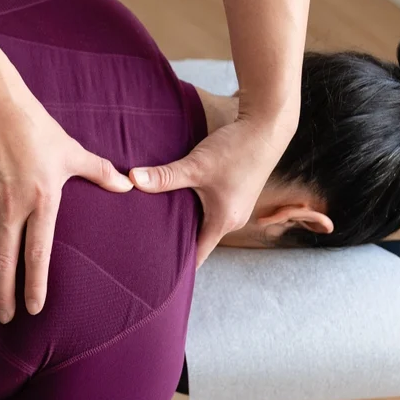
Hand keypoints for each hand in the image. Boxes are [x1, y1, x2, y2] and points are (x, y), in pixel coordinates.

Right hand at [0, 88, 132, 322]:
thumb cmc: (36, 128)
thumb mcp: (73, 151)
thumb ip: (100, 172)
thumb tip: (128, 184)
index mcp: (41, 202)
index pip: (37, 254)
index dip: (34, 284)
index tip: (34, 309)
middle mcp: (11, 209)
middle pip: (5, 262)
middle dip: (5, 295)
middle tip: (6, 319)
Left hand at [130, 114, 295, 266]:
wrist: (267, 126)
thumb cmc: (236, 148)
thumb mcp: (196, 165)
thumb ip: (165, 177)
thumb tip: (132, 179)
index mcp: (224, 222)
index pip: (198, 254)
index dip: (178, 264)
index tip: (158, 273)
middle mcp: (233, 219)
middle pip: (199, 239)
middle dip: (176, 242)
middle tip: (148, 248)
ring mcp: (236, 206)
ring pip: (204, 222)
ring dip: (186, 222)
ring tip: (157, 226)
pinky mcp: (236, 192)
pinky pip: (211, 209)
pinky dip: (195, 208)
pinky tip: (179, 201)